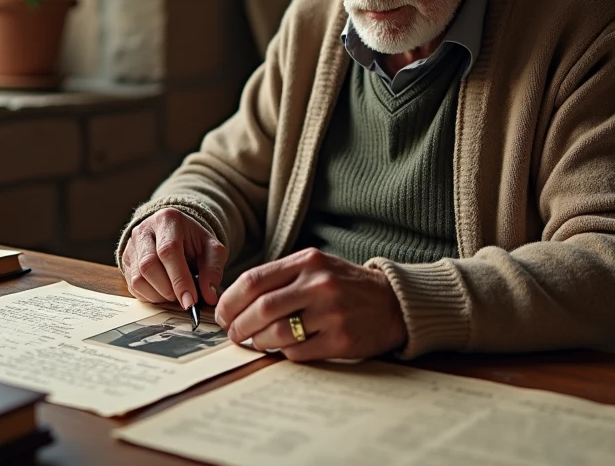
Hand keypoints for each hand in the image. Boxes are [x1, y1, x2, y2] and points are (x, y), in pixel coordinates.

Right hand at [121, 208, 226, 309]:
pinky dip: (149, 296)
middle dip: (168, 289)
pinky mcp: (125, 261)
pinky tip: (163, 292)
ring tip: (174, 294)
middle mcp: (144, 230)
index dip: (179, 279)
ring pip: (137, 278)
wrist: (175, 232)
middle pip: (149, 265)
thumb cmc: (193, 240)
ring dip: (158, 295)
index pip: (169, 251)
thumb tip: (209, 296)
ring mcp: (131, 246)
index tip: (190, 301)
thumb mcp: (211, 248)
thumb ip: (213, 269)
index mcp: (168, 220)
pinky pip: (132, 285)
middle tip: (183, 299)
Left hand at [214, 248, 406, 361]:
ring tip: (256, 342)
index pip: (254, 280)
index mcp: (308, 261)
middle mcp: (319, 284)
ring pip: (277, 333)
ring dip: (259, 342)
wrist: (393, 303)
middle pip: (261, 308)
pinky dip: (284, 353)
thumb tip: (236, 301)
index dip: (230, 301)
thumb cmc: (345, 285)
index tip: (221, 314)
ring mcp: (332, 313)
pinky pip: (298, 352)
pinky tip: (285, 348)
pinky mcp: (341, 340)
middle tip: (233, 334)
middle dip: (239, 325)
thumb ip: (280, 278)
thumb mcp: (316, 267)